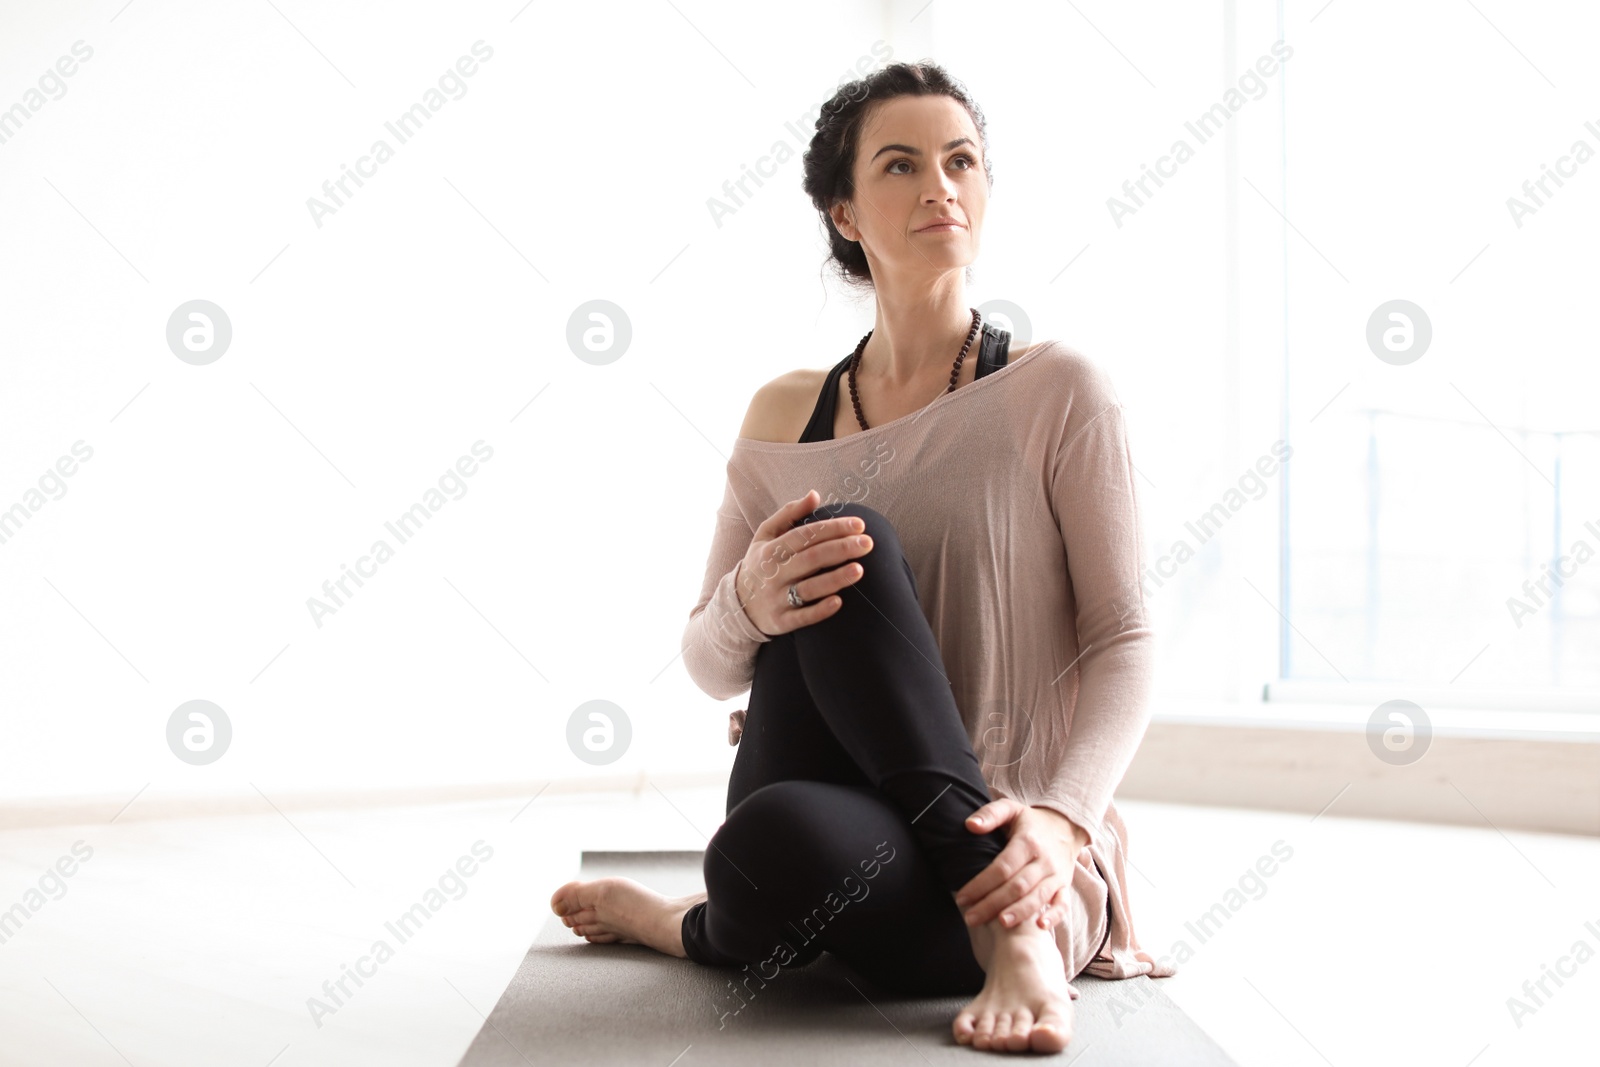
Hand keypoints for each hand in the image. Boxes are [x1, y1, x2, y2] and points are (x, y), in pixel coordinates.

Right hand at [734, 490, 875, 636]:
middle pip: (811, 559)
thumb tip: (815, 494)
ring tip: (859, 569)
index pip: (805, 535)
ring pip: (809, 588)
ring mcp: (776, 598)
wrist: (738, 604)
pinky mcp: (780, 622)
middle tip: (868, 543)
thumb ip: (789, 513)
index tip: (859, 524)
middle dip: (840, 549)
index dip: (832, 528)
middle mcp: (773, 573)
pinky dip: (819, 610)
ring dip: (835, 579)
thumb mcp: (766, 535)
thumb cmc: (760, 563)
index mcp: (771, 549)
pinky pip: (802, 617)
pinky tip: (839, 601)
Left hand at [952, 798, 1089, 931]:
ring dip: (1019, 912)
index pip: (1002, 867)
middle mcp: (1044, 860)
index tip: (962, 898)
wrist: (1065, 826)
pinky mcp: (1065, 886)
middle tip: (971, 918)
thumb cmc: (1030, 821)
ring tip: (1000, 925)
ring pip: (1038, 897)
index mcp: (1028, 841)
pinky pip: (1063, 904)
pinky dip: (1054, 916)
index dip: (981, 884)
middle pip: (1017, 886)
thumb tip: (969, 825)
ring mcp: (1057, 875)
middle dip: (993, 904)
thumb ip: (990, 814)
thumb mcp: (1010, 809)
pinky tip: (1039, 926)